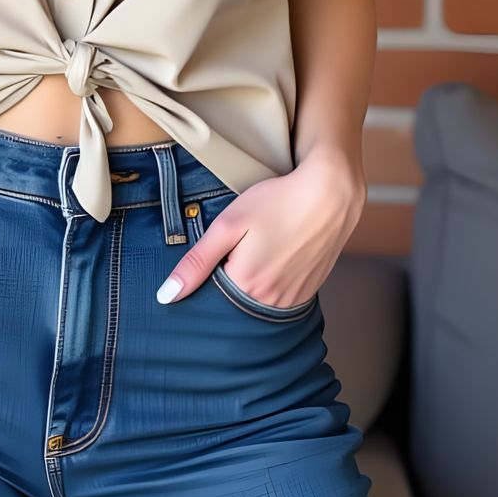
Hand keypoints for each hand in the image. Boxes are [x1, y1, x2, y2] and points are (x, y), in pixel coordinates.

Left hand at [157, 144, 366, 310]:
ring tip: (262, 245)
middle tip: (242, 243)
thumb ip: (197, 262)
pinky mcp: (309, 291)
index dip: (208, 273)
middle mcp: (271, 302)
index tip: (219, 250)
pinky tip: (278, 253)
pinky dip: (274, 280)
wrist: (331, 194)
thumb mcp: (228, 225)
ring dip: (253, 281)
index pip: (211, 297)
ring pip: (258, 299)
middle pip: (235, 301)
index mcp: (246, 287)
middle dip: (230, 277)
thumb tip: (166, 296)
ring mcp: (293, 299)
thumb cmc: (278, 202)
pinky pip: (281, 295)